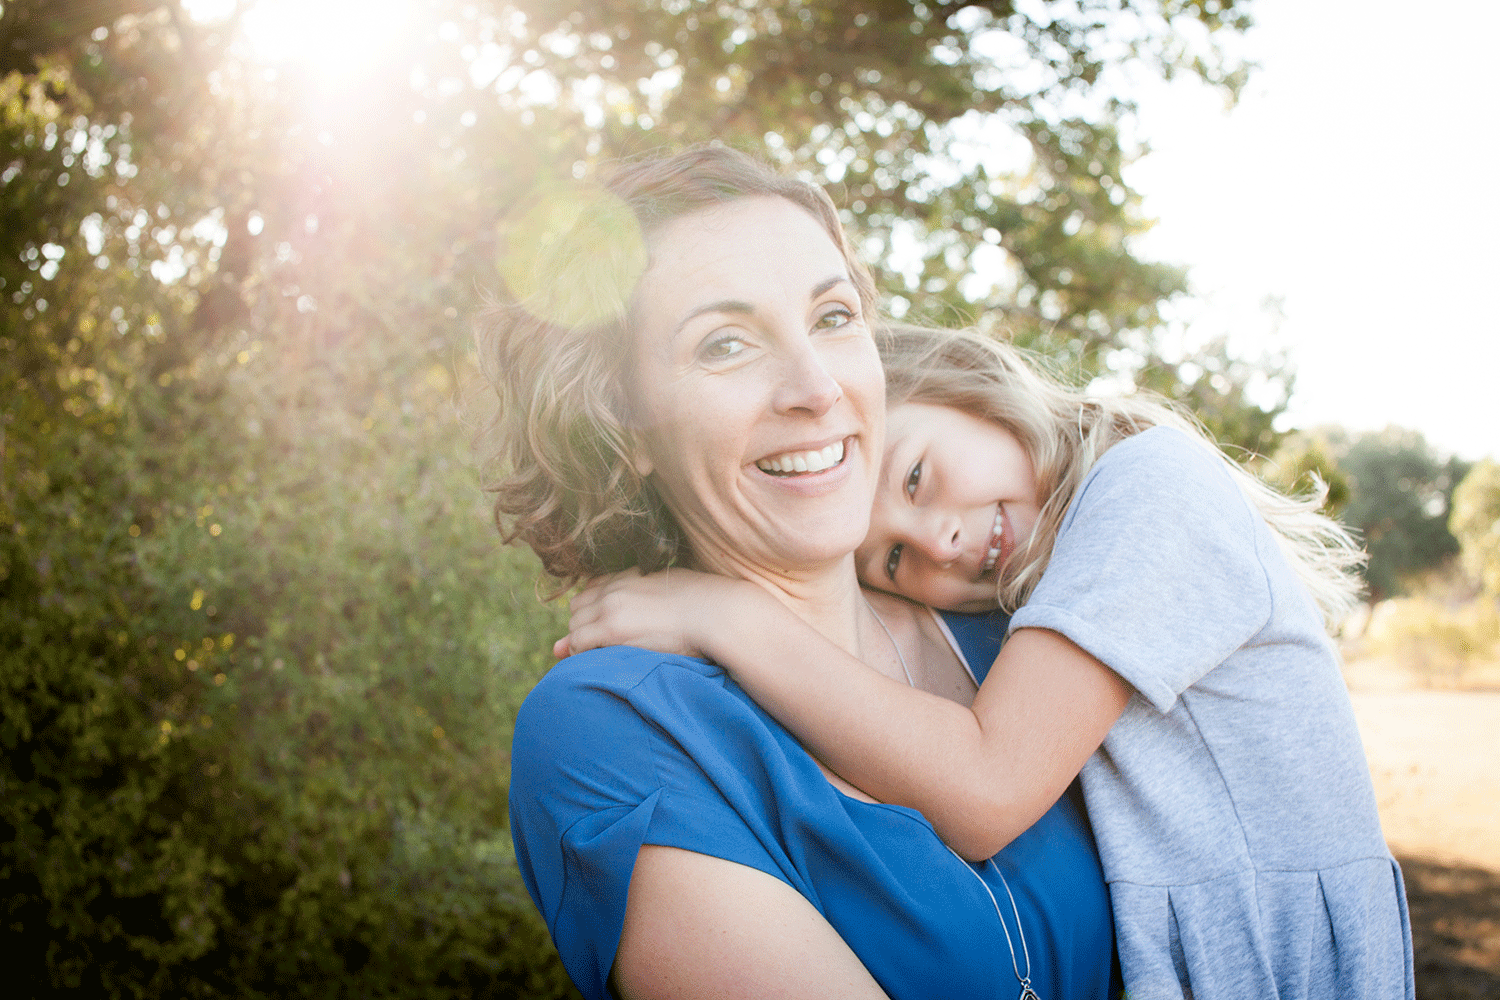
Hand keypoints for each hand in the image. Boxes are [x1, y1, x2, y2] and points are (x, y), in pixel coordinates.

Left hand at [555, 567, 740, 659]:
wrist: (715, 613)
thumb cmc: (704, 603)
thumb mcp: (672, 587)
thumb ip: (650, 592)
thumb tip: (643, 604)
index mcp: (628, 575)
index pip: (591, 588)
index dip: (594, 608)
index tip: (606, 624)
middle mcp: (614, 588)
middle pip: (577, 607)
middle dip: (585, 624)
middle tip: (604, 644)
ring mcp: (610, 607)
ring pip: (574, 626)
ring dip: (583, 640)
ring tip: (605, 655)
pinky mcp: (612, 629)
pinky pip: (578, 643)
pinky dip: (583, 653)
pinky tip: (602, 661)